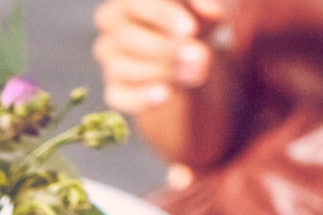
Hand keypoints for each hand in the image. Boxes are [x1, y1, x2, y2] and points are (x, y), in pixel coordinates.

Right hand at [94, 0, 226, 113]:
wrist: (186, 63)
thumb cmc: (190, 26)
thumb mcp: (203, 12)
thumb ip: (207, 7)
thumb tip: (211, 12)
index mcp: (129, 1)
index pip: (137, 3)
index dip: (163, 16)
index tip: (190, 30)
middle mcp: (112, 27)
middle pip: (127, 37)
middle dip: (165, 49)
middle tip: (197, 57)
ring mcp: (110, 60)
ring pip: (122, 67)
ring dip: (160, 72)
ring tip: (194, 74)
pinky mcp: (115, 90)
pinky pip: (119, 96)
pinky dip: (141, 97)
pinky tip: (165, 94)